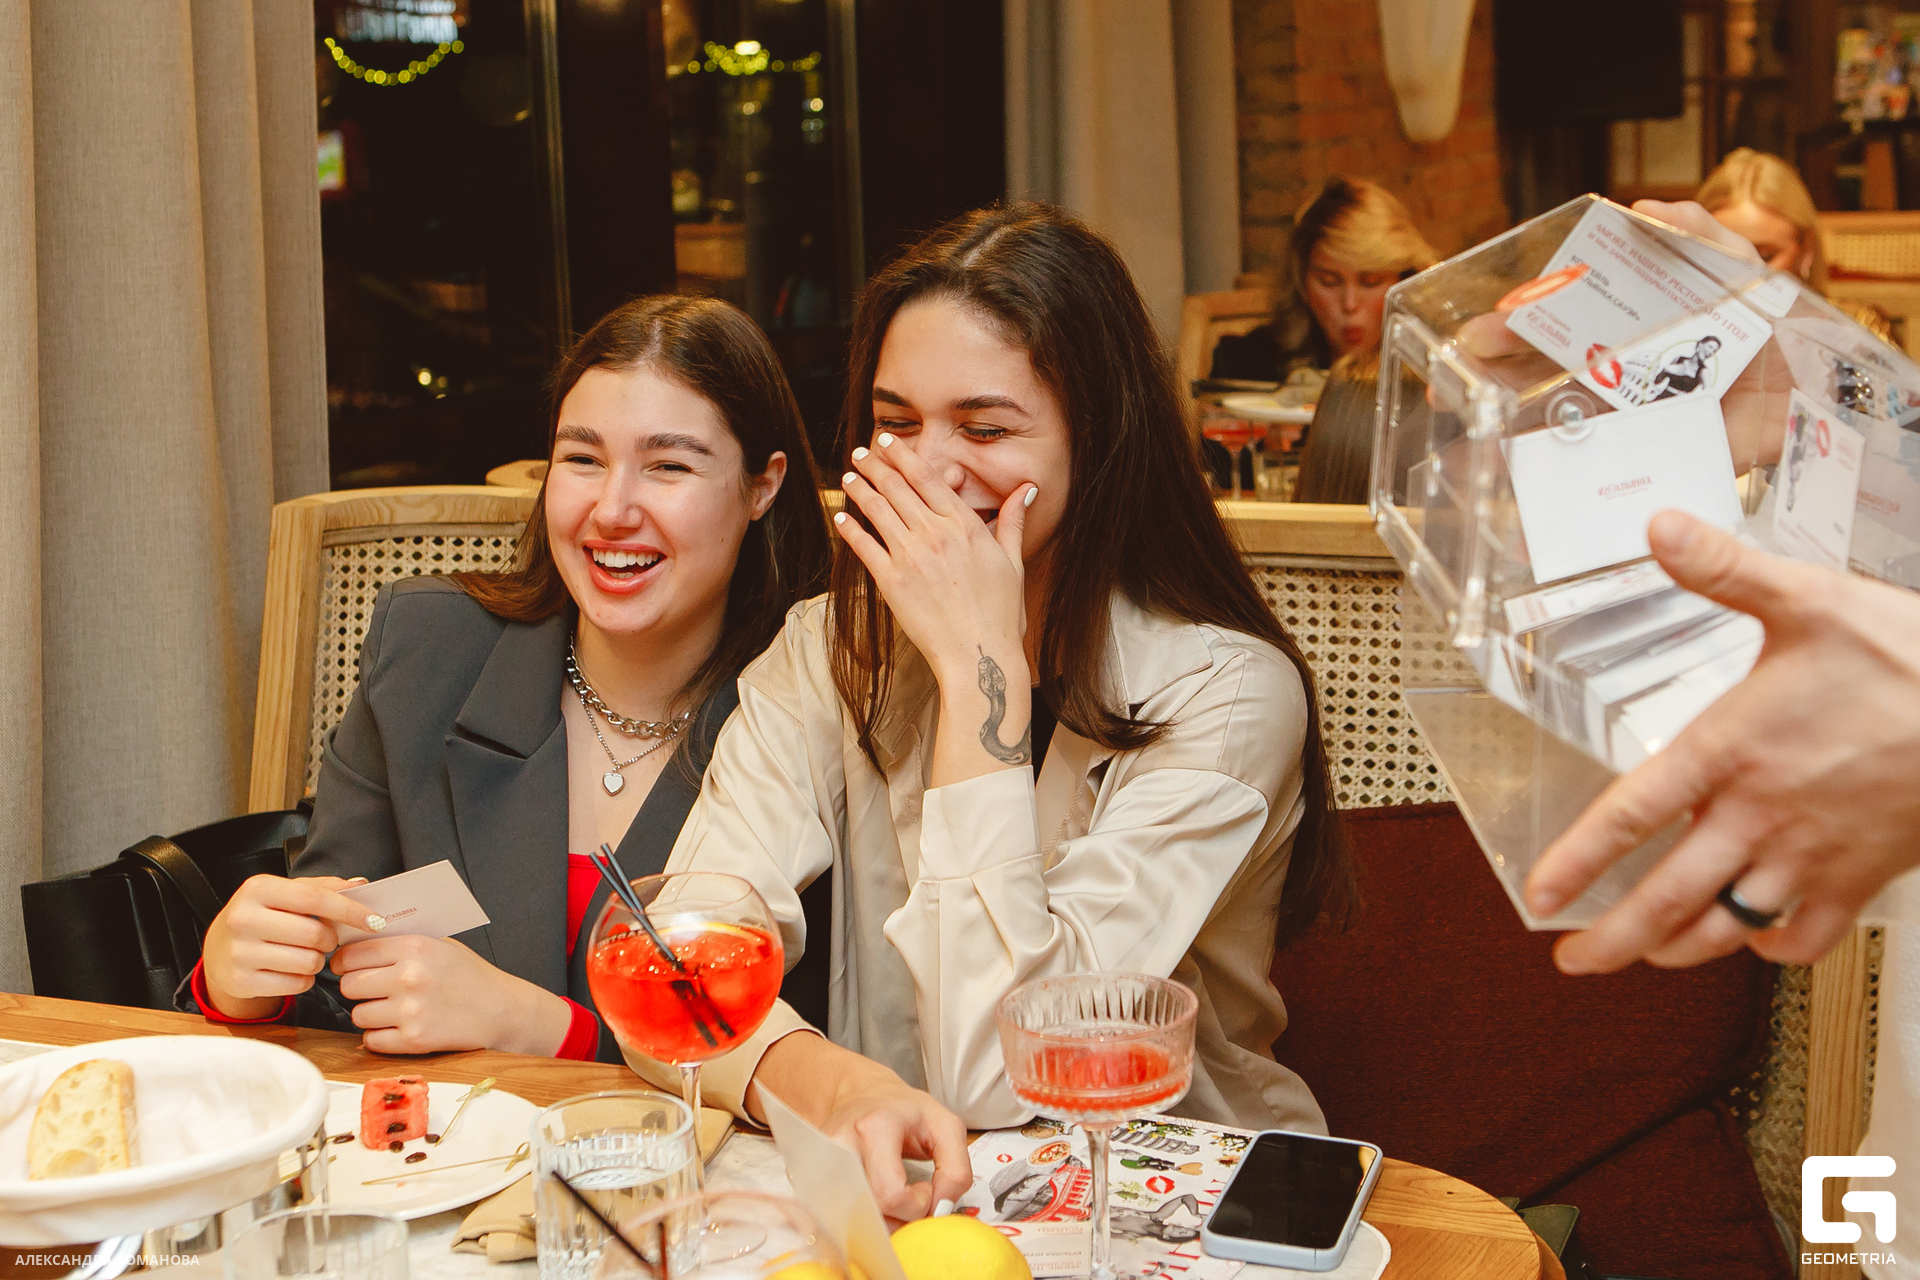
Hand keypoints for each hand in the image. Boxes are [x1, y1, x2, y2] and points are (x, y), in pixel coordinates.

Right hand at [201, 874, 378, 1020]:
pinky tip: (290, 969)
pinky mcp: (240, 981)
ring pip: (308, 962)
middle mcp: (243, 918)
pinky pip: (296, 984)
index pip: (315, 898)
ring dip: (317, 960)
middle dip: (330, 940)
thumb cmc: (264, 916)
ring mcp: (239, 952)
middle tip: (324, 939)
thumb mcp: (286, 893)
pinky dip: (303, 979)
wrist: (219, 949)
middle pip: (314, 934)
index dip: (350, 911)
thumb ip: (324, 888)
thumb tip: (360, 887)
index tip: (375, 921)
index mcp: (258, 888)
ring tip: (303, 953)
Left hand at [332, 934, 571, 1055]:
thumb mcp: (440, 945)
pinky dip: (380, 1037)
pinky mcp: (414, 1040)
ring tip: (390, 1009)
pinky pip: (372, 1041)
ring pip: (358, 1015)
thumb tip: (356, 941)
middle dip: (357, 988)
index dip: (344, 962)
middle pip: (349, 985)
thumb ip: (400, 942)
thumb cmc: (470, 975)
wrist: (502, 1009)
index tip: (346, 967)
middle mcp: (410, 977)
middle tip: (372, 989)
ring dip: (369, 1014)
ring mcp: (411, 1011)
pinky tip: (397, 1027)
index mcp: (415, 947)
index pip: (352, 954)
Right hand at [745, 1032, 970, 1224]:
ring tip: (890, 1201)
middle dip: (897, 1218)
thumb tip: (940, 1208)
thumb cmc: (904, 1111)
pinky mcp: (807, 1176)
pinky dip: (855, 1220)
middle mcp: (838, 1144)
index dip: (917, 1204)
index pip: (891, 1194)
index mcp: (873, 1127)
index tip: (925, 1189)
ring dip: (876, 1222)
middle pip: (866, 1212)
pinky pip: (832, 1216)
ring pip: (847, 1219)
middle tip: (909, 1200)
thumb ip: (956, 1170)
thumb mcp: (946, 1127)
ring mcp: (818, 1162)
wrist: (863, 1095)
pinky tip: (870, 1204)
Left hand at [836, 433, 1039, 785]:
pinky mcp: (892, 582)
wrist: (979, 655)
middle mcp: (935, 535)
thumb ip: (1012, 521)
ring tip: (848, 476)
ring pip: (878, 511)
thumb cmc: (1001, 614)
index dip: (904, 457)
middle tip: (861, 452)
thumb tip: (1026, 490)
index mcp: (964, 526)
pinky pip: (865, 547)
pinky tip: (841, 516)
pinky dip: (851, 529)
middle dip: (876, 466)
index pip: (928, 479)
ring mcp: (911, 557)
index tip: (889, 442)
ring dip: (860, 490)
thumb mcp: (1013, 562)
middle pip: (898, 489)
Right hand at [1455, 199, 1789, 469]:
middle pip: (1537, 378)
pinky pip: (1599, 482)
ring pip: (1553, 430)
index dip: (1512, 328)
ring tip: (1466, 448)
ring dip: (1503, 441)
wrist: (1822, 391)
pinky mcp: (1650, 465)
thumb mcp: (1738, 268)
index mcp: (1621, 327)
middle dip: (1488, 381)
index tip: (1477, 334)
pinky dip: (1558, 500)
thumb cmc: (1775, 324)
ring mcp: (1625, 423)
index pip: (1552, 325)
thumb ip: (1697, 234)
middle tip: (1451, 387)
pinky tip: (1521, 508)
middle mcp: (1611, 375)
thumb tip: (1643, 207)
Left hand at [1524, 511, 1919, 971]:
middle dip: (1614, 937)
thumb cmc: (1912, 656)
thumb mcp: (1809, 598)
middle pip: (1670, 895)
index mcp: (1732, 750)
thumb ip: (1725, 570)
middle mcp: (1763, 813)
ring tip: (1644, 955)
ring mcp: (1814, 854)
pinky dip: (1775, 947)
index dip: (1580, 859)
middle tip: (1574, 961)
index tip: (1540, 897)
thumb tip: (1659, 528)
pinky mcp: (1864, 877)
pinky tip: (1755, 937)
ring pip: (1730, 924)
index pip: (1633, 814)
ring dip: (1680, 948)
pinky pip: (1809, 936)